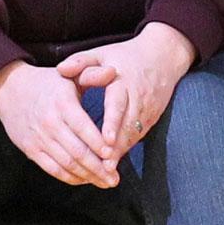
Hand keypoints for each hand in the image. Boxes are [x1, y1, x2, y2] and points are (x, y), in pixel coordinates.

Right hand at [0, 60, 119, 188]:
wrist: (10, 91)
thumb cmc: (47, 83)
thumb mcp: (70, 74)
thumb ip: (93, 75)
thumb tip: (114, 71)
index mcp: (63, 103)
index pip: (85, 129)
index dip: (101, 145)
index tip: (114, 155)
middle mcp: (50, 123)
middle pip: (78, 152)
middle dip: (99, 168)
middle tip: (115, 178)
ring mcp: (39, 139)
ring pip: (67, 164)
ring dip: (88, 176)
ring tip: (105, 182)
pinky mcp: (31, 150)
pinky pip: (53, 169)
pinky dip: (70, 178)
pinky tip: (84, 179)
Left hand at [56, 23, 196, 161]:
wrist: (163, 57)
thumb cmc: (125, 56)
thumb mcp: (102, 53)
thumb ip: (81, 61)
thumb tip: (60, 69)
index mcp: (123, 81)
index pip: (118, 103)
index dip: (112, 122)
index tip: (105, 139)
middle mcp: (138, 97)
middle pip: (127, 126)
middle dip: (117, 147)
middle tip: (104, 166)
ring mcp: (147, 109)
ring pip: (133, 135)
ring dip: (121, 152)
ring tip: (106, 172)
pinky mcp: (151, 118)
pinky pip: (137, 136)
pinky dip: (125, 149)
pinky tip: (112, 163)